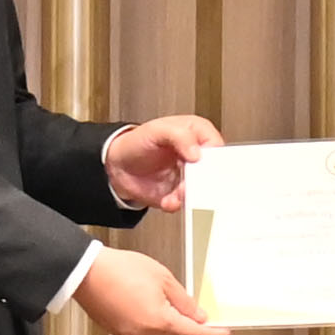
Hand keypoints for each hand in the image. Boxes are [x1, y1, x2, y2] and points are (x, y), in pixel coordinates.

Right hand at [74, 243, 229, 334]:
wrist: (86, 273)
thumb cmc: (119, 270)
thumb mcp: (162, 278)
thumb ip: (183, 301)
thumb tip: (198, 316)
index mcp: (159, 322)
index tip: (224, 334)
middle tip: (210, 325)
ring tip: (188, 320)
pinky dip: (163, 334)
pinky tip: (166, 320)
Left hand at [102, 112, 222, 212]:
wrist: (117, 166)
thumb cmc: (137, 142)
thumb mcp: (157, 130)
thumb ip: (179, 136)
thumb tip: (196, 153)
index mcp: (198, 134)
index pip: (216, 147)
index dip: (212, 158)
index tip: (201, 166)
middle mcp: (197, 156)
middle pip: (212, 172)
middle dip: (203, 182)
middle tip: (190, 184)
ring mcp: (189, 177)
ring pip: (202, 191)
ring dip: (189, 195)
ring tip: (176, 194)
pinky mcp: (180, 194)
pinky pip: (186, 203)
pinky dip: (177, 204)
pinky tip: (168, 200)